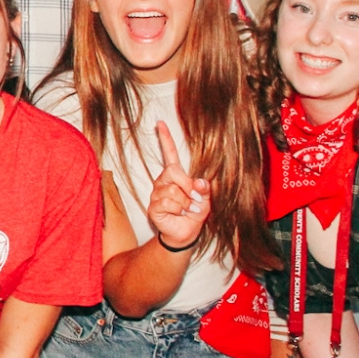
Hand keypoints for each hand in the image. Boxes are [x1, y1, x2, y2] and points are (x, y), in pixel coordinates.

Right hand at [147, 120, 210, 251]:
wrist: (185, 233)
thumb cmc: (193, 214)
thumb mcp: (205, 200)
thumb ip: (204, 190)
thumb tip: (200, 182)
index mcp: (175, 175)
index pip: (169, 154)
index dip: (165, 139)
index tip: (160, 123)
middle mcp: (163, 181)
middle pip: (173, 172)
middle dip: (187, 186)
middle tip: (195, 199)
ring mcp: (156, 194)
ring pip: (172, 190)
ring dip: (186, 203)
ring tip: (187, 210)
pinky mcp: (153, 207)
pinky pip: (167, 202)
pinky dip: (178, 210)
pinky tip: (178, 214)